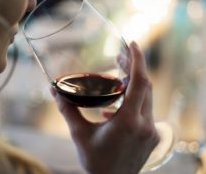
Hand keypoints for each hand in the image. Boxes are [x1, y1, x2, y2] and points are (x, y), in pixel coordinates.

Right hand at [51, 42, 158, 173]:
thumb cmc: (95, 162)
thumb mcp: (80, 135)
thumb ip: (68, 110)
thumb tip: (53, 90)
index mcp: (129, 122)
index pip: (140, 82)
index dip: (138, 60)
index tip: (133, 43)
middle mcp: (145, 124)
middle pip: (145, 87)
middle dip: (133, 69)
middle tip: (118, 57)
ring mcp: (151, 131)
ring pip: (146, 98)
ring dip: (134, 84)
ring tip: (117, 76)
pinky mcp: (152, 136)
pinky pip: (145, 111)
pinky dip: (133, 102)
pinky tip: (114, 107)